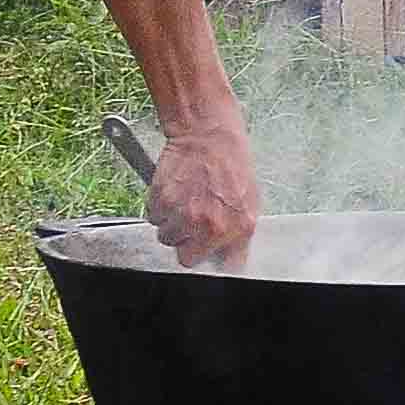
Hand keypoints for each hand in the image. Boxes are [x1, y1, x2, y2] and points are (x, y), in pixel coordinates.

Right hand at [148, 117, 261, 269]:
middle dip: (189, 244)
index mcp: (238, 228)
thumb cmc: (232, 165)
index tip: (210, 255)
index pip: (223, 269)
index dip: (214, 260)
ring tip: (185, 201)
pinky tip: (175, 191)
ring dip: (173, 225)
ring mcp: (183, 216)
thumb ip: (239, 234)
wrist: (209, 135)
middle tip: (194, 223)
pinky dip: (160, 209)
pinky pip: (154, 219)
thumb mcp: (250, 202)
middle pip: (186, 259)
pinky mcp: (161, 203)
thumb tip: (231, 258)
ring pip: (167, 238)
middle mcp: (209, 227)